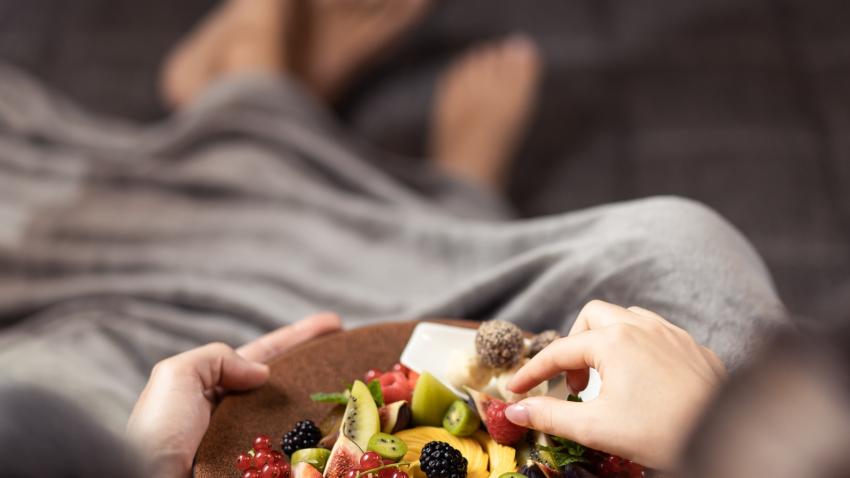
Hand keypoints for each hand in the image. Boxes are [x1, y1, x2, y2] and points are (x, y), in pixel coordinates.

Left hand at [126, 313, 341, 477]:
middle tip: (354, 357)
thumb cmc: (158, 435)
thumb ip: (216, 358)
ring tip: (358, 394)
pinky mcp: (261, 470)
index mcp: (214, 389)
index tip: (334, 324)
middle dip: (319, 368)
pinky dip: (316, 446)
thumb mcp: (175, 376)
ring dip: (327, 408)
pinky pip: (294, 456)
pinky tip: (340, 438)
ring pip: (296, 420)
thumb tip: (261, 372)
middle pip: (287, 384)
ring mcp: (251, 446)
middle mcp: (235, 415)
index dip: (299, 337)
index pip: (265, 355)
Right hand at [505, 300, 725, 469]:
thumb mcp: (595, 428)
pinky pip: (657, 332)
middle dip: (575, 344)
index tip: (517, 390)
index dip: (533, 371)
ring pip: (627, 318)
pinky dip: (638, 347)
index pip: (560, 351)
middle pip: (592, 317)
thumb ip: (550, 416)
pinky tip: (643, 378)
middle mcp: (642, 327)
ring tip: (607, 377)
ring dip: (607, 340)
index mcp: (613, 342)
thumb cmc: (661, 433)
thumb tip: (516, 412)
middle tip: (576, 384)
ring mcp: (672, 334)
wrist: (727, 441)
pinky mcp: (695, 348)